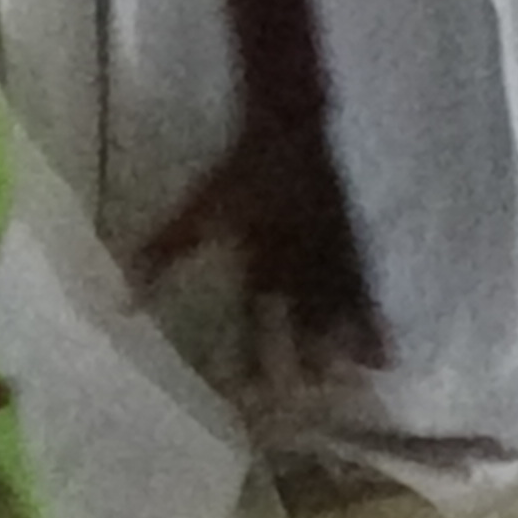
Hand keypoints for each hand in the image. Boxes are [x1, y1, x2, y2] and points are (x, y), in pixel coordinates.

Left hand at [138, 138, 388, 396]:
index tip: (251, 393)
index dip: (253, 356)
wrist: (294, 125)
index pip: (257, 321)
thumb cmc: (245, 168)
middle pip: (310, 319)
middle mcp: (303, 266)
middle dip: (315, 356)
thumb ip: (167, 250)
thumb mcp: (201, 209)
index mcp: (265, 262)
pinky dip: (380, 306)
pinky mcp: (357, 236)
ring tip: (377, 371)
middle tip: (322, 393)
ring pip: (350, 303)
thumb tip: (126, 293)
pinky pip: (372, 280)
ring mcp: (336, 252)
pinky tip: (392, 325)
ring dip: (360, 338)